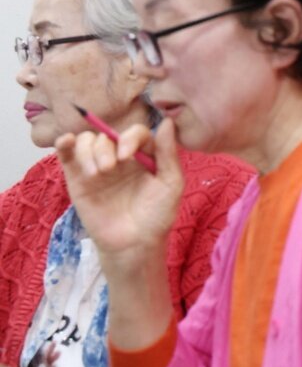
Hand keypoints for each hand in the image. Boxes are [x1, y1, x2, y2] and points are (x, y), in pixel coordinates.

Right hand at [54, 119, 184, 268]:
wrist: (133, 244)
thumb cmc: (157, 215)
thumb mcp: (170, 183)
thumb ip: (168, 153)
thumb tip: (168, 122)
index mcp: (144, 155)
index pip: (135, 132)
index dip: (130, 137)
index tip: (128, 156)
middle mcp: (120, 157)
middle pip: (108, 134)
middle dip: (106, 147)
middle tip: (109, 168)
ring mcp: (98, 167)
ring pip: (87, 141)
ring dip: (89, 151)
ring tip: (97, 173)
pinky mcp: (77, 180)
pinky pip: (67, 155)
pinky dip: (64, 144)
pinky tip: (66, 142)